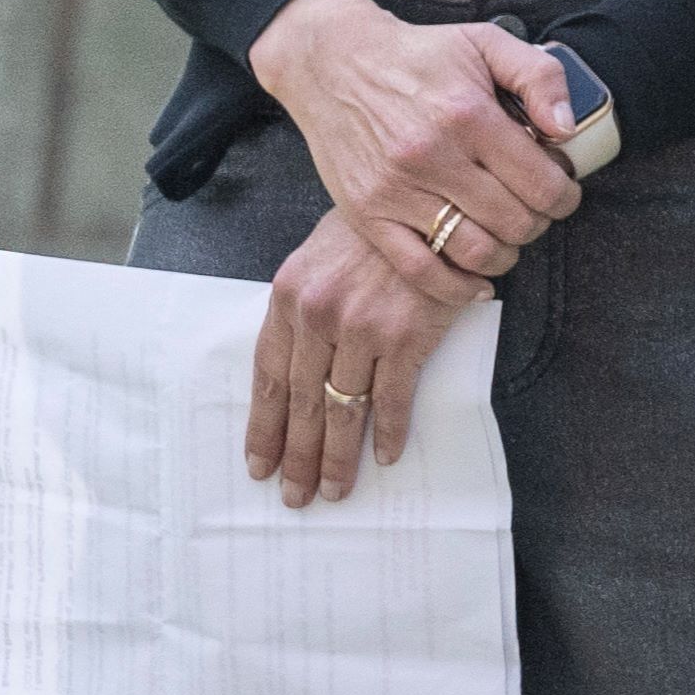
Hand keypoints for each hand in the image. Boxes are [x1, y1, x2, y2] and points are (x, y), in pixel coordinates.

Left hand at [246, 210, 472, 507]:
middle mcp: (318, 316)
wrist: (434, 198)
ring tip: (334, 490)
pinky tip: (385, 455)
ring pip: (343, 408)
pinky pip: (393, 397)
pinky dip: (389, 431)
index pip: (268, 377)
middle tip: (294, 496)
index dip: (263, 427)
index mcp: (289, 298)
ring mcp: (362, 328)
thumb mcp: (320, 256)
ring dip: (338, 456)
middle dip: (297, 455)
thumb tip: (296, 363)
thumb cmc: (375, 226)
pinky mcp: (407, 333)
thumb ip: (303, 306)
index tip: (260, 463)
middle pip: (303, 403)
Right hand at [247, 0, 590, 287]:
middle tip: (538, 212)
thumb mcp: (487, 42)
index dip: (565, 194)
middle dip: (539, 223)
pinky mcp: (368, 215)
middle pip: (512, 220)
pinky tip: (478, 281)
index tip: (564, 191)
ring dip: (506, 255)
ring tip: (510, 238)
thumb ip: (540, 76)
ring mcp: (397, 191)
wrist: (335, 65)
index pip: (541, 181)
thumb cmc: (417, 55)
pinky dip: (457, 286)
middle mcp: (432, 156)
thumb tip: (567, 128)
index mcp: (468, 114)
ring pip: (472, 250)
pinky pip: (419, 269)